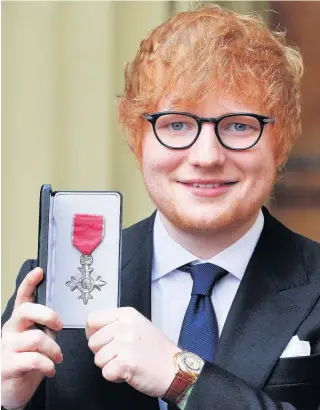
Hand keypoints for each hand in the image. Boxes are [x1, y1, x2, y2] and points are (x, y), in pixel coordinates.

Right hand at [1, 268, 63, 409]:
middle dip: (48, 315)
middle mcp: (10, 331)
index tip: (39, 271)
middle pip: (26, 311)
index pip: (22, 298)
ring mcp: (6, 348)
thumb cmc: (27, 363)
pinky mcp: (7, 365)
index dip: (29, 283)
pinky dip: (47, 364)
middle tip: (59, 326)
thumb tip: (58, 320)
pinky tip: (50, 370)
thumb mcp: (38, 343)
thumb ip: (44, 328)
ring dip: (53, 349)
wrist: (11, 392)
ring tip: (57, 358)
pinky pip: (34, 359)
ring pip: (36, 338)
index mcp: (19, 322)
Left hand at [86, 307, 180, 397]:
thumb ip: (116, 323)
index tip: (103, 340)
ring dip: (110, 365)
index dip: (93, 333)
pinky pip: (106, 373)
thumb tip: (94, 330)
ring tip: (127, 361)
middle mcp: (125, 326)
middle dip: (102, 352)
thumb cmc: (157, 350)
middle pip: (92, 342)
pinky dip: (115, 377)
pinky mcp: (126, 363)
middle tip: (120, 354)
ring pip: (98, 359)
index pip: (92, 319)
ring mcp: (125, 344)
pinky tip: (129, 371)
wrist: (175, 368)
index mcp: (127, 314)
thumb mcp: (138, 324)